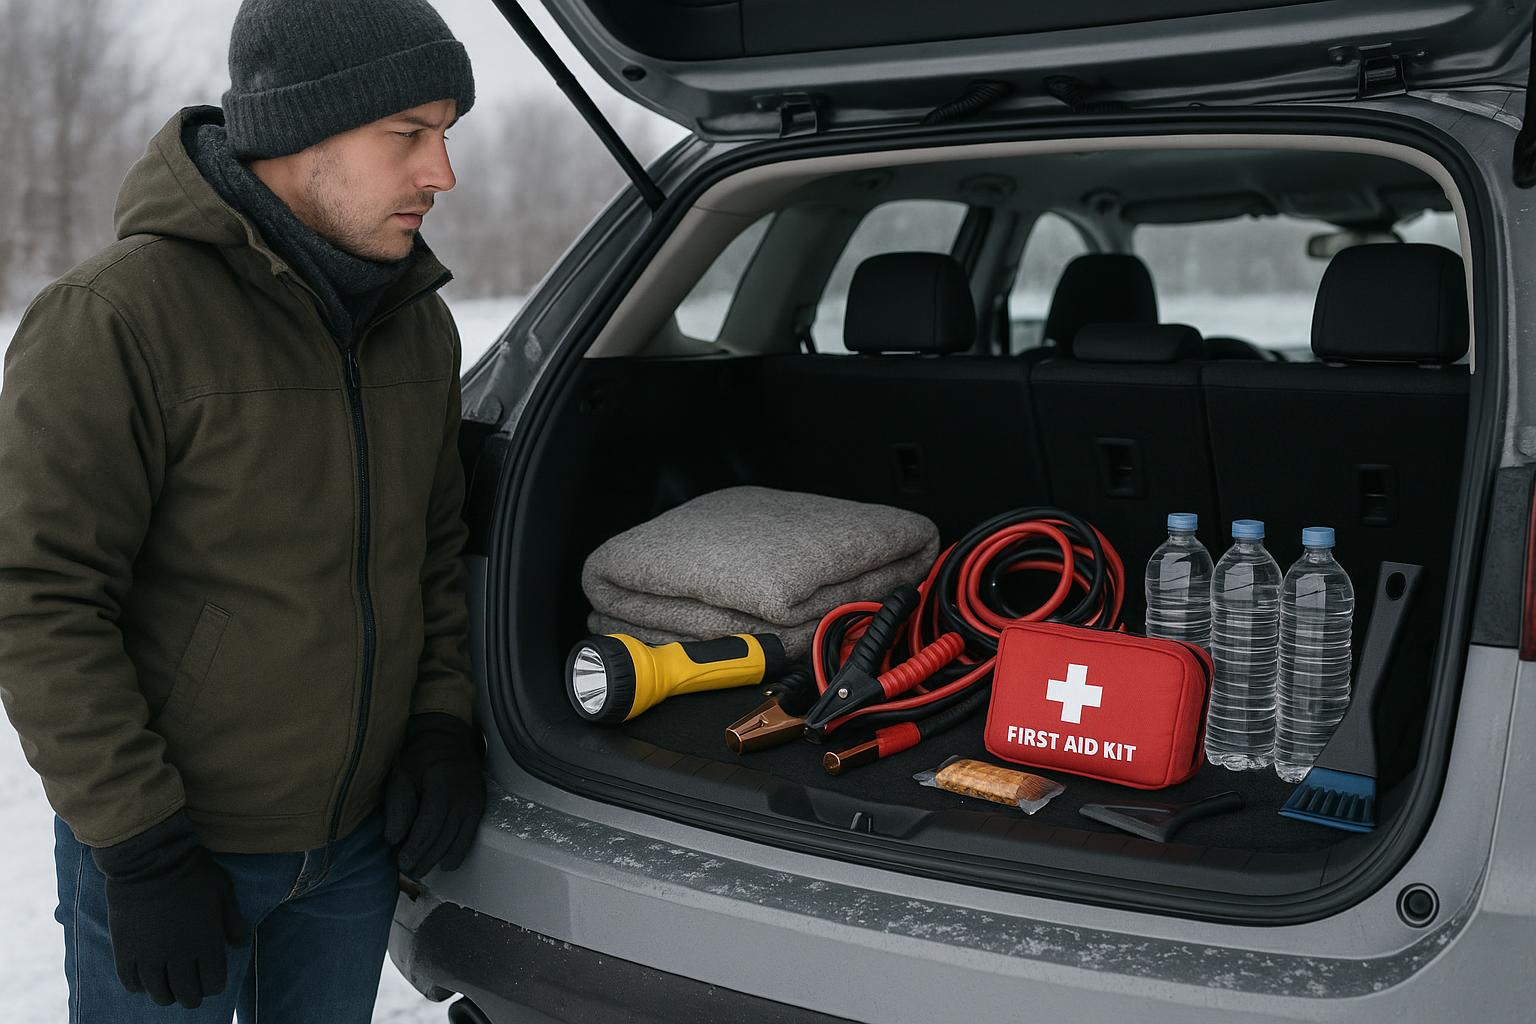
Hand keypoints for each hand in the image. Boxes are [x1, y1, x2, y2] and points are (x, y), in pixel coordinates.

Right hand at [91, 811, 249, 1008]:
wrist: (150, 860)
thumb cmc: (192, 872)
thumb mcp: (223, 891)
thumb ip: (233, 920)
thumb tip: (239, 944)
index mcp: (207, 943)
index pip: (213, 984)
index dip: (213, 985)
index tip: (210, 980)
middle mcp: (179, 956)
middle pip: (187, 995)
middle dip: (192, 995)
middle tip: (190, 989)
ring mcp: (150, 956)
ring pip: (159, 994)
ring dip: (166, 994)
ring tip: (168, 988)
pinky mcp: (125, 951)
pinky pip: (131, 983)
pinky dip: (139, 986)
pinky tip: (144, 979)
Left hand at [382, 712, 485, 876]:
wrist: (448, 741)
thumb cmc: (419, 758)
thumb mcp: (402, 775)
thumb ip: (398, 805)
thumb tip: (393, 840)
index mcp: (443, 784)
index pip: (429, 826)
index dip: (415, 848)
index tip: (401, 863)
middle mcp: (463, 796)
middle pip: (443, 838)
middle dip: (424, 859)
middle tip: (408, 871)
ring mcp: (474, 802)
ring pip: (456, 841)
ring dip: (437, 859)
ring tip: (420, 870)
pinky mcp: (479, 808)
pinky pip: (469, 837)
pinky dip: (457, 853)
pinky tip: (445, 864)